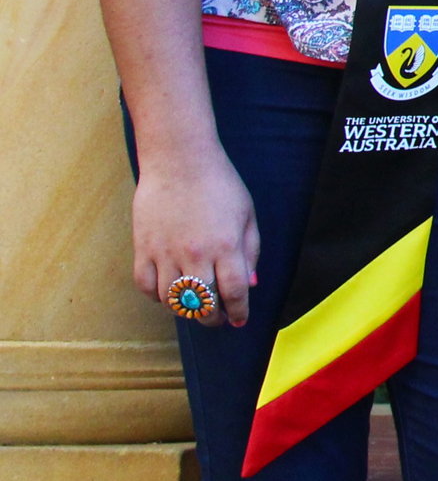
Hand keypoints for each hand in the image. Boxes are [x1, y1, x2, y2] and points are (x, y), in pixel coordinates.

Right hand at [132, 141, 259, 326]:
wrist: (179, 161)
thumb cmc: (219, 184)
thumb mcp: (247, 215)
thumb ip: (250, 251)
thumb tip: (250, 285)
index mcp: (226, 245)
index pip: (234, 293)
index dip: (238, 311)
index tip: (239, 319)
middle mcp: (196, 254)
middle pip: (203, 304)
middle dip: (213, 318)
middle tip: (217, 318)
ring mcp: (166, 252)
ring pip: (173, 301)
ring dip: (186, 310)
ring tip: (195, 306)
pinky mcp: (143, 248)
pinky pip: (146, 286)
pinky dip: (157, 297)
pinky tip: (169, 292)